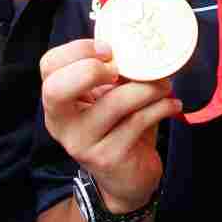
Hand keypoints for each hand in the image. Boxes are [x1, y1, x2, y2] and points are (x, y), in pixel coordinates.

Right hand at [40, 39, 180, 213]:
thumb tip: (141, 42)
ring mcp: (82, 143)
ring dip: (147, 88)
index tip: (110, 49)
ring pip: (114, 103)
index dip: (77, 50)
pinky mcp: (108, 157)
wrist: (127, 179)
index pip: (49, 66)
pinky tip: (172, 105)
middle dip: (91, 70)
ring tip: (165, 85)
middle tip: (121, 69)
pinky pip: (138, 121)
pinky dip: (161, 107)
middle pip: (56, 88)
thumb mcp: (109, 97)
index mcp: (57, 102)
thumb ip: (114, 73)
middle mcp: (61, 123)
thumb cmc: (119, 127)